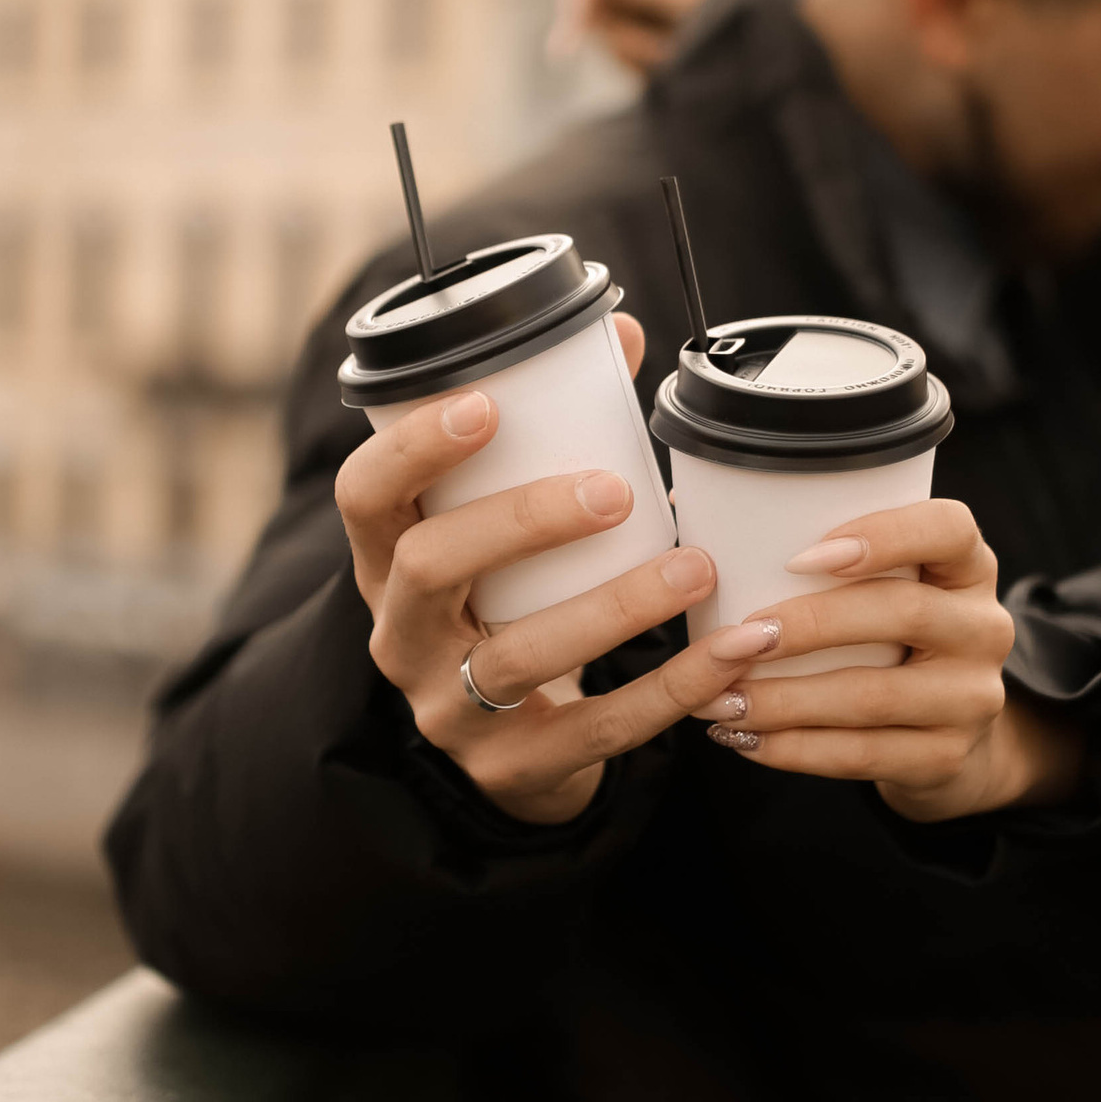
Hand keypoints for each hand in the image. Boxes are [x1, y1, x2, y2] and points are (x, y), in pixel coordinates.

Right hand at [335, 313, 739, 826]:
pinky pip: (599, 731)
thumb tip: (622, 331)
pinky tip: (737, 649)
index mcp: (387, 564)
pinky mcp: (514, 770)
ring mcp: (448, 712)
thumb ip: (553, 435)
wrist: (510, 753)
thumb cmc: (511, 606)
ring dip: (615, 607)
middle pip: (430, 569)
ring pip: (520, 659)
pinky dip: (676, 688)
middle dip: (522, 521)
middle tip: (616, 489)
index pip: (364, 498)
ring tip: (696, 565)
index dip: (412, 449)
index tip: (485, 405)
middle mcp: (401, 637)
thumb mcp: (502, 536)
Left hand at [688, 499, 1080, 821]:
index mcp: (966, 564)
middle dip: (808, 625)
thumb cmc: (881, 637)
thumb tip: (682, 505)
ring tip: (719, 698)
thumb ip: (811, 548)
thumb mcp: (876, 586)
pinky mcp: (947, 758)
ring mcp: (972, 697)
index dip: (882, 534)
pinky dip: (793, 749)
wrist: (943, 735)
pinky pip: (862, 755)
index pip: (948, 528)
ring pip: (873, 695)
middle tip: (737, 637)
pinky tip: (743, 738)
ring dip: (784, 699)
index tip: (802, 555)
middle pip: (904, 613)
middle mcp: (983, 626)